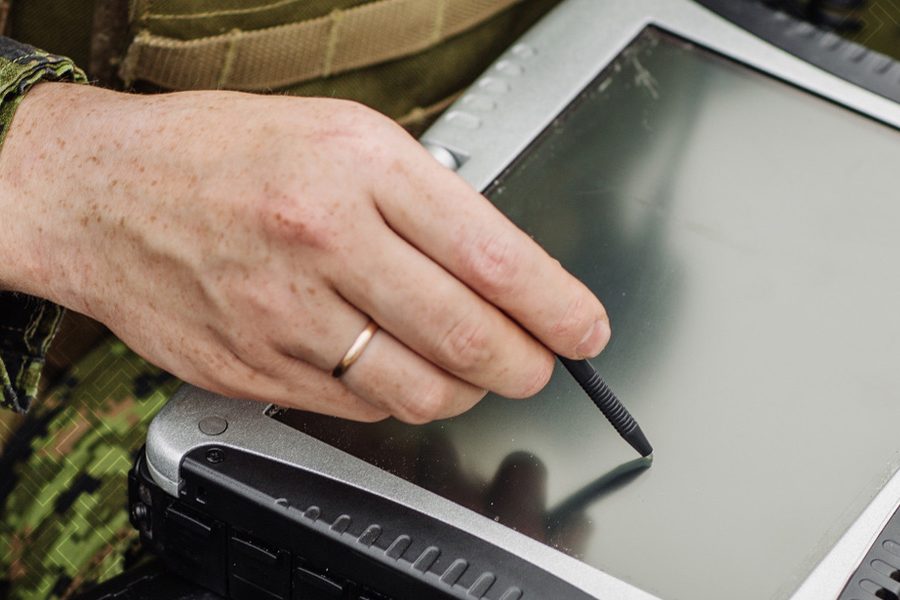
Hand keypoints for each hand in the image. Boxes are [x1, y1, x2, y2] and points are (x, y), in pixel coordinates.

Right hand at [0, 83, 609, 421]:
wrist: (102, 193)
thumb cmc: (219, 153)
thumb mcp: (337, 134)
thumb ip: (420, 197)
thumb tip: (494, 267)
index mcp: (360, 167)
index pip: (494, 257)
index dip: (557, 306)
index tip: (583, 329)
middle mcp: (326, 240)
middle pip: (468, 338)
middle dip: (526, 365)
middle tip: (537, 364)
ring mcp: (287, 312)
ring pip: (420, 391)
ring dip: (465, 391)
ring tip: (467, 371)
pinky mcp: (257, 368)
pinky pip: (358, 407)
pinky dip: (396, 398)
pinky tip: (392, 370)